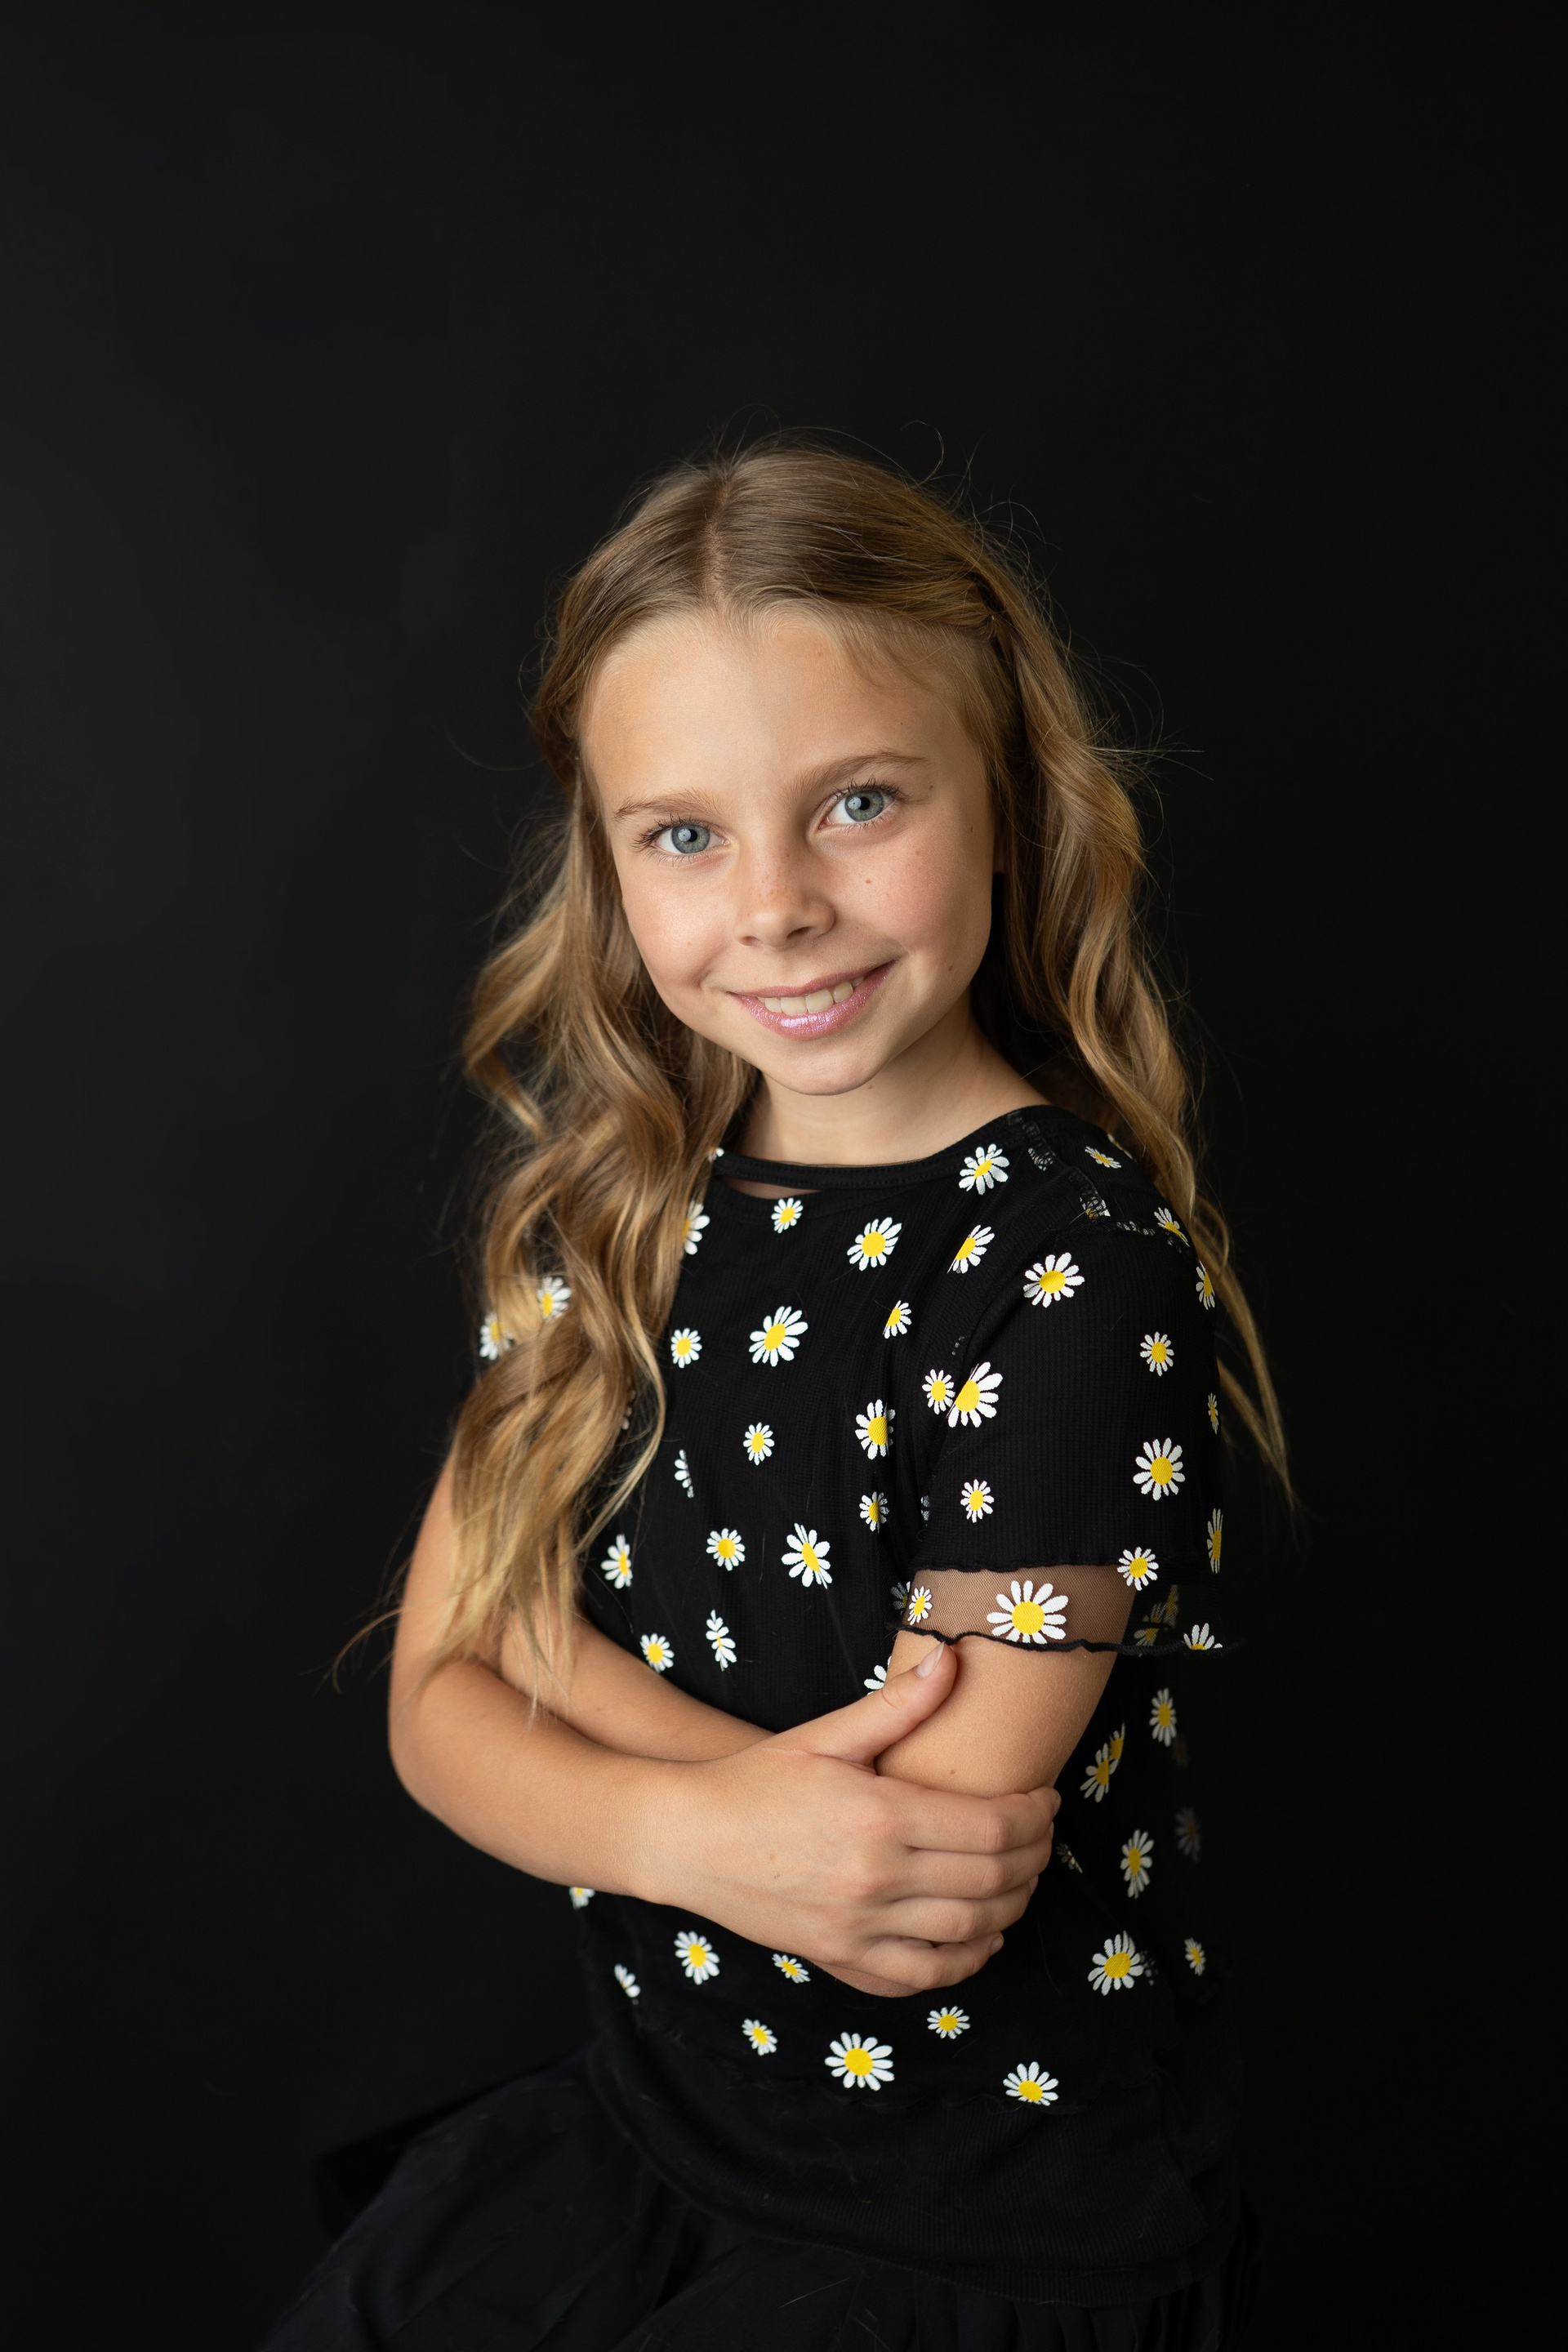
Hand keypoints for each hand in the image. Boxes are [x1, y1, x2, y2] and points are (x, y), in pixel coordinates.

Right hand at [641, 1644, 1058, 1996]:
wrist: (687, 1840)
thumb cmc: (755, 1781)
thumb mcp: (825, 1735)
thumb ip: (896, 1704)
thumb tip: (953, 1661)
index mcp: (879, 1816)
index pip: (991, 1826)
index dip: (1034, 1816)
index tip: (1046, 1800)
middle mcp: (876, 1878)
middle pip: (991, 1880)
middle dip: (1034, 1859)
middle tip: (1043, 1837)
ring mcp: (859, 1927)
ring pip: (968, 1932)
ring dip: (1011, 1908)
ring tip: (1021, 1879)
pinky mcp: (841, 1958)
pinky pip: (921, 1976)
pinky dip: (964, 1963)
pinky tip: (980, 1938)